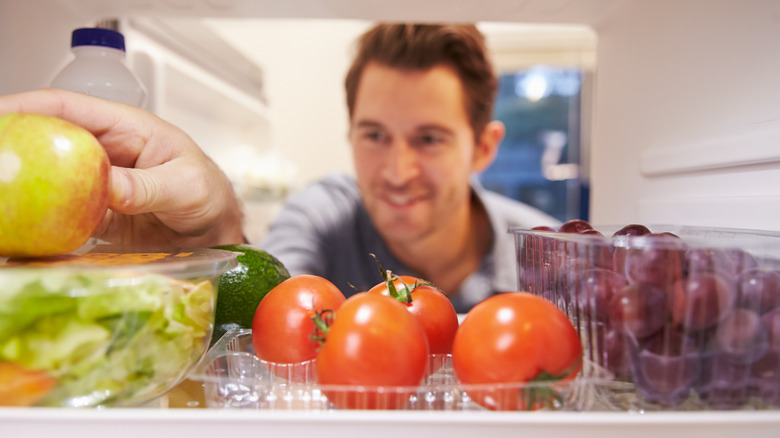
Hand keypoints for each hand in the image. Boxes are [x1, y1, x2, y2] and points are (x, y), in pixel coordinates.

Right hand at [0, 88, 244, 247]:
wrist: (217, 232)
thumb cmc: (210, 194)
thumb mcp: (188, 186)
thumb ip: (148, 186)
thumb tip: (109, 188)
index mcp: (126, 129)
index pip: (68, 108)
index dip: (27, 107)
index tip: (0, 114)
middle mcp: (105, 153)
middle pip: (46, 141)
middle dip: (16, 146)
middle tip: (0, 164)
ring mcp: (96, 184)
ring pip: (48, 178)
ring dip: (25, 187)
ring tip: (8, 198)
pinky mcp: (95, 216)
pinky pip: (60, 215)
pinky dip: (41, 221)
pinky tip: (27, 228)